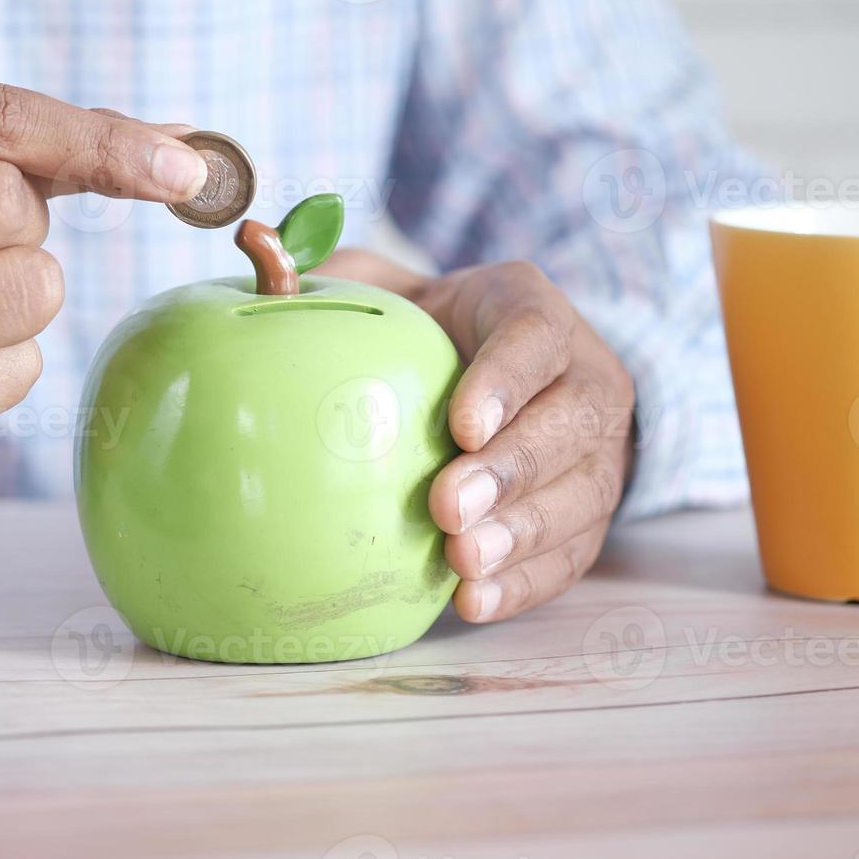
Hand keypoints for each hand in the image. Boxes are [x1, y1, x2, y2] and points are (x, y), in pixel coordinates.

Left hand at [315, 251, 635, 622]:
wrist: (498, 377)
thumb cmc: (426, 331)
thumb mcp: (389, 289)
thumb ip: (337, 278)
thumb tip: (261, 257)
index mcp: (529, 309)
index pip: (536, 333)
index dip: (506, 379)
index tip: (461, 424)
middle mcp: (584, 374)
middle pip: (571, 422)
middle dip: (512, 470)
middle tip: (448, 507)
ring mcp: (597, 448)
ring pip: (582, 492)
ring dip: (523, 534)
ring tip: (462, 561)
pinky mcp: (589, 509)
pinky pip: (573, 552)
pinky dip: (526, 581)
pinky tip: (475, 600)